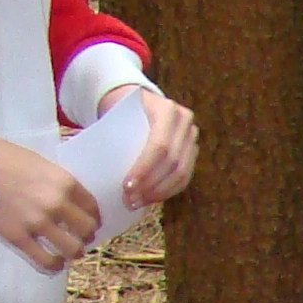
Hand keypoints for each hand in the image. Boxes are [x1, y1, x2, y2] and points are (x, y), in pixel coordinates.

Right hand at [0, 138, 99, 270]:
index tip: (91, 222)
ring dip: (75, 252)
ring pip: (72, 248)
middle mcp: (56, 203)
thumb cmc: (0, 157)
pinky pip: (45, 260)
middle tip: (81, 238)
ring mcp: (38, 222)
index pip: (91, 205)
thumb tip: (66, 199)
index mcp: (63, 181)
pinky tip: (55, 263)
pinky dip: (54, 265)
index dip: (94, 217)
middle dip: (86, 236)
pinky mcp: (18, 237)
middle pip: (86, 229)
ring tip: (70, 252)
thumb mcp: (37, 162)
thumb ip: (55, 182)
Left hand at [98, 86, 198, 206]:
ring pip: (182, 173)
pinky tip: (151, 198)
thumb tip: (110, 175)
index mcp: (166, 109)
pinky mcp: (192, 149)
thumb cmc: (121, 109)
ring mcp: (191, 135)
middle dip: (151, 186)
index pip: (159, 146)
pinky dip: (168, 191)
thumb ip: (117, 138)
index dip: (145, 169)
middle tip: (130, 201)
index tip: (127, 187)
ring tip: (139, 203)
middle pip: (172, 162)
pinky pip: (185, 177)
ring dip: (160, 193)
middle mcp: (184, 121)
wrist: (137, 100)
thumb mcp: (116, 115)